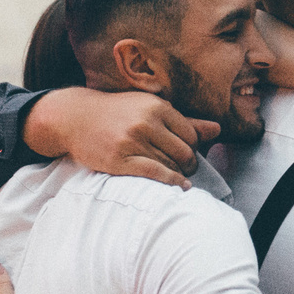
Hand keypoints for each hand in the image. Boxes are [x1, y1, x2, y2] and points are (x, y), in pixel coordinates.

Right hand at [33, 88, 215, 187]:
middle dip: (189, 164)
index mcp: (157, 106)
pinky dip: (172, 182)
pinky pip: (155, 174)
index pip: (192, 134)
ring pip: (171, 165)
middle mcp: (146, 122)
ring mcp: (132, 141)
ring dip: (178, 174)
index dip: (194, 148)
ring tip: (174, 176)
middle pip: (185, 152)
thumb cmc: (117, 113)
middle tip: (184, 169)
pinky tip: (180, 187)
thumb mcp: (150, 109)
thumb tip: (217, 130)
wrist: (75, 118)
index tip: (187, 154)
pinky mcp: (119, 159)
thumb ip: (185, 121)